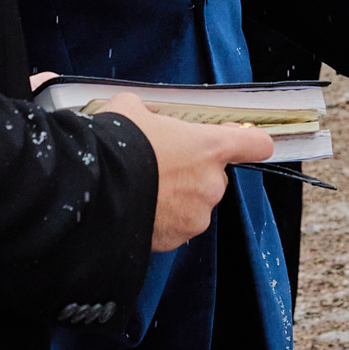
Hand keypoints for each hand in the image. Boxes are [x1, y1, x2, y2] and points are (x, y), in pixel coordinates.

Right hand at [105, 93, 274, 252]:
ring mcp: (196, 215)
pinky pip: (175, 226)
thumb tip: (143, 116)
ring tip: (145, 188)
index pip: (255, 144)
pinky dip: (161, 220)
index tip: (241, 140)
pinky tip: (139, 207)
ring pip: (195, 204)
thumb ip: (150, 113)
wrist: (93, 189)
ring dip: (178, 198)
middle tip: (164, 165)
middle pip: (216, 176)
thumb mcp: (131, 110)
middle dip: (195, 172)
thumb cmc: (118, 145)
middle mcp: (211, 184)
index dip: (249, 141)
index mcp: (210, 147)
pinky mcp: (176, 239)